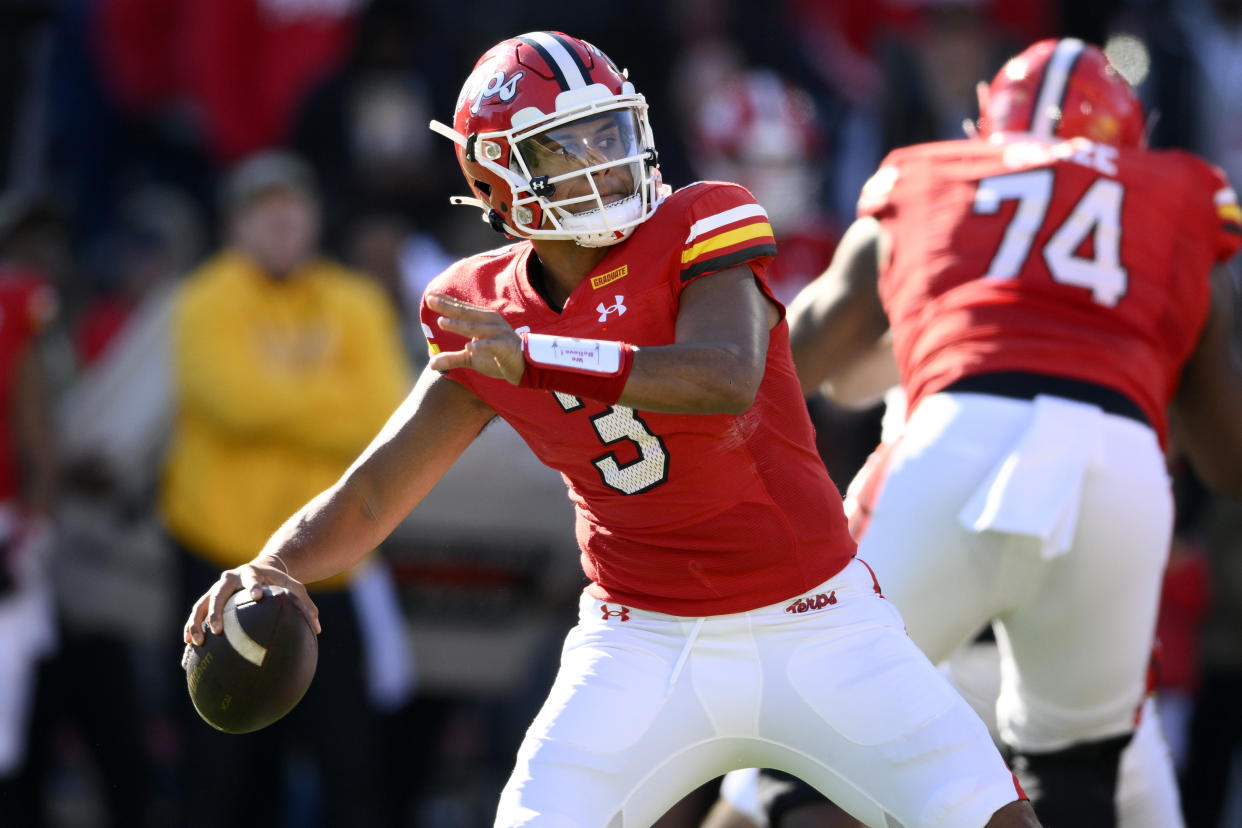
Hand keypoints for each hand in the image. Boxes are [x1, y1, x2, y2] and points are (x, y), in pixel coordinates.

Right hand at [183, 556, 320, 645]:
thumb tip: (317, 629)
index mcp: (250, 573)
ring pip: (200, 605)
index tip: (258, 596)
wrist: (260, 569)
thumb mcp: (294, 588)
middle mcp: (229, 580)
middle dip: (215, 611)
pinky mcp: (207, 601)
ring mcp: (215, 590)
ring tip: (196, 641)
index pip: (251, 578)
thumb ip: (305, 605)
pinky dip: (191, 629)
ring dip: (196, 622)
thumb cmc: (279, 581)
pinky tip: (188, 646)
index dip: (253, 586)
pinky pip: (195, 616)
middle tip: (218, 629)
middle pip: (218, 593)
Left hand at [425, 292, 524, 383]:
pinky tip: (469, 347)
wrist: (524, 367)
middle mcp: (490, 322)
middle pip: (465, 313)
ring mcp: (498, 334)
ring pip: (475, 328)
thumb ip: (452, 358)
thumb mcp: (471, 358)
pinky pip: (491, 346)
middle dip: (447, 307)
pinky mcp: (504, 347)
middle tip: (430, 301)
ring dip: (458, 325)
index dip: (446, 302)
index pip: (462, 309)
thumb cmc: (497, 357)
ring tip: (442, 322)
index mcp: (483, 320)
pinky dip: (481, 346)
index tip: (429, 296)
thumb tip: (430, 364)